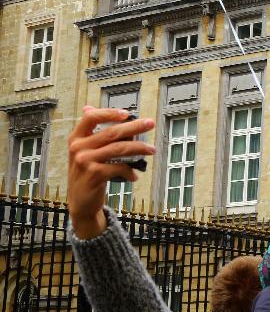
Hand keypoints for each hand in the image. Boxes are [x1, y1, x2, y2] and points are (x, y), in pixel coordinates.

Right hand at [67, 107, 155, 238]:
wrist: (80, 201)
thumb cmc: (87, 173)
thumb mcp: (84, 152)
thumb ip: (93, 133)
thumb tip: (97, 110)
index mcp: (76, 138)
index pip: (91, 118)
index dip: (109, 113)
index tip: (127, 113)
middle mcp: (78, 148)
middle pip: (112, 132)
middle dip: (134, 127)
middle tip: (150, 124)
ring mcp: (85, 161)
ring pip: (119, 148)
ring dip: (139, 148)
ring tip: (151, 150)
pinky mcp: (94, 175)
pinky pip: (120, 167)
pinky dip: (131, 170)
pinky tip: (134, 175)